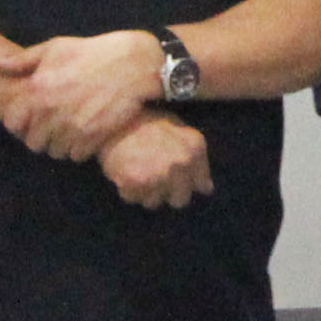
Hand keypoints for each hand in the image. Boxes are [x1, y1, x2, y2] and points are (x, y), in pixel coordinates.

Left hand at [0, 30, 169, 160]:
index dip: (20, 124)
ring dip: (59, 145)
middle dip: (40, 137)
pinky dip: (78, 149)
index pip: (13, 124)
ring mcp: (72, 126)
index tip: (31, 120)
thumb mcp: (53, 48)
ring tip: (69, 132)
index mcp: (37, 90)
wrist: (131, 64)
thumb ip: (21, 61)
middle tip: (52, 128)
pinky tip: (84, 135)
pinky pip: (75, 156)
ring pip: (54, 152)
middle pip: (33, 143)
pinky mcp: (93, 137)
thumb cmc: (90, 53)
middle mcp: (51, 111)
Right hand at [99, 110, 214, 208]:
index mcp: (193, 149)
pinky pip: (131, 198)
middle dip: (168, 193)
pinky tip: (125, 172)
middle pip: (179, 201)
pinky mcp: (133, 182)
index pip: (200, 186)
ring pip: (154, 203)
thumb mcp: (180, 130)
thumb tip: (207, 188)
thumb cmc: (147, 122)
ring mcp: (156, 175)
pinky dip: (127, 189)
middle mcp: (179, 164)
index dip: (189, 184)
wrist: (114, 117)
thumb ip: (196, 158)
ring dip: (146, 193)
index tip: (178, 179)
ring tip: (138, 171)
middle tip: (155, 177)